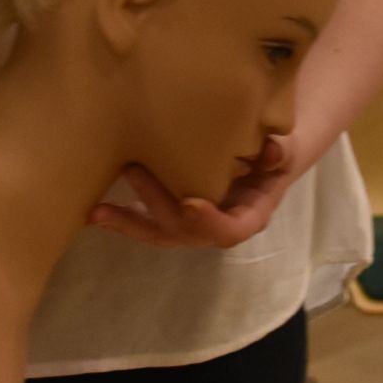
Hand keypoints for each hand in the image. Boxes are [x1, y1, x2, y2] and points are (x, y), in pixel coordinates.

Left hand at [88, 136, 304, 250]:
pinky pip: (147, 222)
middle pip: (186, 231)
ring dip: (129, 223)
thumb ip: (281, 152)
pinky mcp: (173, 214)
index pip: (230, 230)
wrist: (264, 156)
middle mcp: (216, 226)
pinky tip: (95, 211)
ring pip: (160, 233)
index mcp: (248, 215)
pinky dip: (123, 218)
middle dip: (158, 204)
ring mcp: (192, 224)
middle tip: (134, 171)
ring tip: (98, 212)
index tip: (191, 202)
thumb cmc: (275, 152)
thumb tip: (274, 149)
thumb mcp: (287, 149)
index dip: (211, 221)